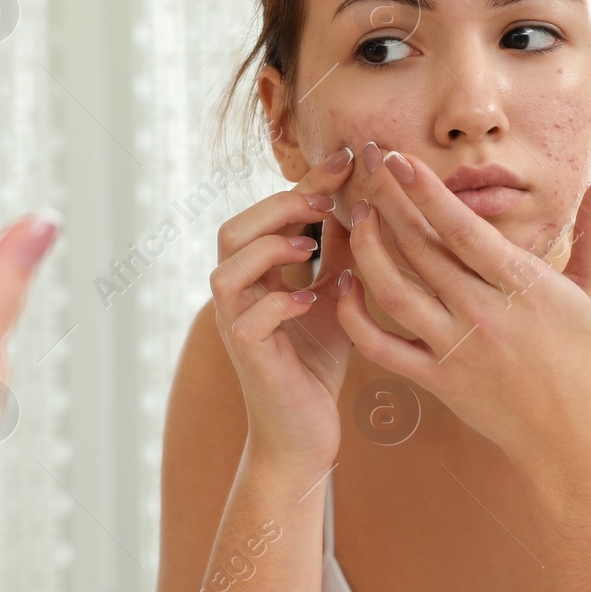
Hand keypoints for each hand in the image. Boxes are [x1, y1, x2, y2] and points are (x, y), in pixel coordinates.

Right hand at [210, 146, 356, 467]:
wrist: (304, 433)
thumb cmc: (317, 365)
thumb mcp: (336, 298)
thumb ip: (341, 255)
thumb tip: (364, 203)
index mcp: (257, 275)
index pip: (270, 215)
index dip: (305, 183)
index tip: (344, 158)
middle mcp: (238, 295)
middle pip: (233, 230)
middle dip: (278, 207)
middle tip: (323, 201)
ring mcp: (235, 325)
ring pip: (226, 269)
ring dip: (268, 250)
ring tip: (309, 246)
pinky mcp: (246, 356)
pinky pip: (247, 319)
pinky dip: (279, 302)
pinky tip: (313, 298)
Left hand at [338, 146, 590, 467]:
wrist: (571, 434)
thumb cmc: (586, 356)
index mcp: (522, 286)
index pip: (464, 229)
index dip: (427, 192)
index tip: (398, 158)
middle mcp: (484, 314)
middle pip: (421, 249)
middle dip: (388, 200)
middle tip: (366, 162)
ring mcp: (455, 348)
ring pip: (394, 291)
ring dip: (367, 249)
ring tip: (358, 214)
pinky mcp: (435, 379)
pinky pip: (381, 346)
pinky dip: (354, 317)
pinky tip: (343, 285)